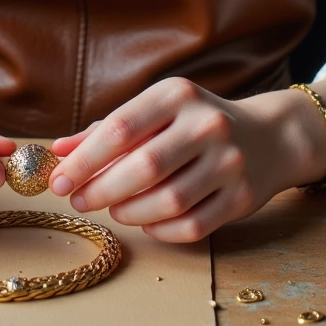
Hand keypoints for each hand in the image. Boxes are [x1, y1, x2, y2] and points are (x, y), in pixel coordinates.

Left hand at [46, 78, 322, 242]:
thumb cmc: (194, 124)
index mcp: (177, 95)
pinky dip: (160, 230)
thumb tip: (57, 151)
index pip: (120, 128)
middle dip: (101, 190)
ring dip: (129, 212)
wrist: (268, 137)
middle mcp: (207, 124)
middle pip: (143, 167)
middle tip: (79, 202)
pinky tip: (146, 222)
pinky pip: (192, 226)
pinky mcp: (243, 198)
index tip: (58, 182)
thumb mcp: (156, 112)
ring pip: (168, 202)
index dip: (83, 160)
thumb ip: (106, 131)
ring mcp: (229, 162)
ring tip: (114, 209)